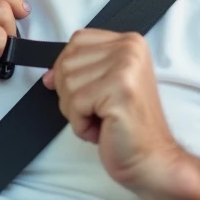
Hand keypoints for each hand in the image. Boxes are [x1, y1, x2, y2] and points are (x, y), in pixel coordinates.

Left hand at [43, 29, 179, 192]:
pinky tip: (103, 129)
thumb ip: (79, 72)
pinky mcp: (120, 89)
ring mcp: (126, 67)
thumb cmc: (127, 127)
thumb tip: (48, 76)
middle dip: (71, 95)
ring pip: (67, 83)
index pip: (77, 41)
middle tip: (97, 111)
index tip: (81, 91)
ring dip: (76, 112)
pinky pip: (75, 104)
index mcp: (129, 42)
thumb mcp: (104, 88)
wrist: (152, 159)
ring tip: (102, 120)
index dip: (68, 68)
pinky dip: (81, 125)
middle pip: (67, 62)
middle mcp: (130, 49)